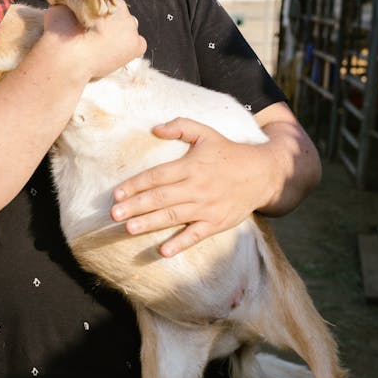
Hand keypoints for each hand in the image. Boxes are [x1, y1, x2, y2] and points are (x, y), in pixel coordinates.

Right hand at [43, 0, 145, 82]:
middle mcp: (119, 5)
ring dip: (119, 34)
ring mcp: (130, 25)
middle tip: (94, 36)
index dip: (94, 11)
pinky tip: (116, 55)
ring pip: (127, 27)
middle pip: (117, 12)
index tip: (86, 22)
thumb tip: (68, 2)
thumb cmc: (60, 32)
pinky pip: (138, 44)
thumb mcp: (58, 9)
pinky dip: (130, 48)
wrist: (69, 54)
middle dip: (108, 23)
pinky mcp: (136, 44)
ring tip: (104, 48)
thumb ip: (68, 3)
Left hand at [111, 118, 272, 257]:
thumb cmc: (229, 153)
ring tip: (128, 229)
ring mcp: (206, 207)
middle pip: (160, 198)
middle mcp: (196, 187)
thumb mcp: (206, 133)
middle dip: (135, 206)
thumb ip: (181, 127)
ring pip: (173, 216)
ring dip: (149, 223)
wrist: (263, 174)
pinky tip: (163, 250)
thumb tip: (155, 128)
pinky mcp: (216, 223)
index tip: (117, 193)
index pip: (157, 176)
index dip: (136, 184)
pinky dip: (180, 243)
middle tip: (114, 214)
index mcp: (191, 166)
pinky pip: (196, 235)